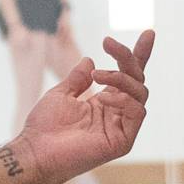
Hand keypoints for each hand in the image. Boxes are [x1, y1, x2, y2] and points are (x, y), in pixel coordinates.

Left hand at [11, 33, 154, 183]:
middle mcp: (116, 113)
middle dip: (127, 57)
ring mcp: (121, 127)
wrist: (36, 150)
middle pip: (137, 80)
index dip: (138, 55)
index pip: (128, 76)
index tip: (148, 33)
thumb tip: (89, 60)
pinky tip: (104, 98)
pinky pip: (137, 113)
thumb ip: (78, 78)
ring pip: (140, 93)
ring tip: (98, 75)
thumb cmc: (44, 127)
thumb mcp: (61, 93)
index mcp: (104, 102)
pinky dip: (123, 100)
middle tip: (109, 42)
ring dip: (121, 78)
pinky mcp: (123, 141)